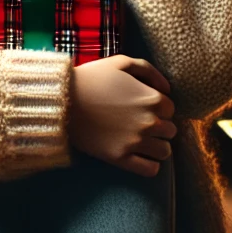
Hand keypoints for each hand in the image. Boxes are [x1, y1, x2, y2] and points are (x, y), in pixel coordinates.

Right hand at [66, 55, 176, 176]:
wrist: (61, 100)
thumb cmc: (90, 78)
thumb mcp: (120, 62)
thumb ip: (149, 70)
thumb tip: (167, 88)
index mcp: (152, 99)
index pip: (170, 109)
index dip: (158, 107)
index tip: (143, 107)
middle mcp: (149, 122)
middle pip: (170, 131)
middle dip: (159, 127)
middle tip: (141, 123)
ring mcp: (135, 142)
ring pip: (164, 152)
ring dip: (157, 146)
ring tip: (142, 141)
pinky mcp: (120, 158)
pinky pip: (150, 170)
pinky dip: (150, 165)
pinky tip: (140, 157)